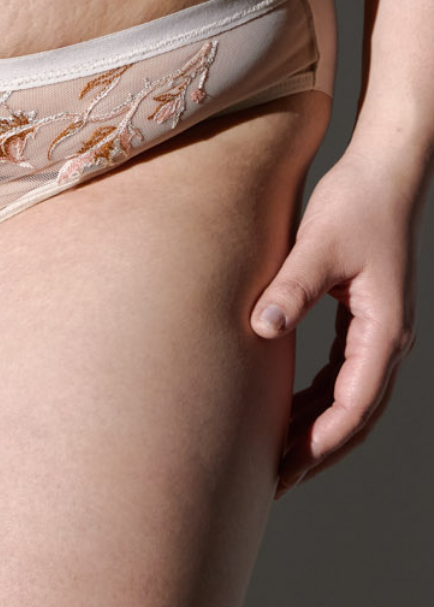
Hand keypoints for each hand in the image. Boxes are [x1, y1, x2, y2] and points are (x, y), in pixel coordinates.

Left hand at [248, 141, 427, 498]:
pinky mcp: (367, 317)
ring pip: (352, 398)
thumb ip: (292, 287)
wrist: (384, 171)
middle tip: (275, 480)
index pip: (353, 405)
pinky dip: (321, 398)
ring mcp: (381, 331)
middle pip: (356, 414)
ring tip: (279, 457)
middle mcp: (389, 339)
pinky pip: (345, 374)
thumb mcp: (319, 244)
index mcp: (383, 331)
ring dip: (319, 428)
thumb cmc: (355, 203)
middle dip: (318, 449)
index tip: (286, 468)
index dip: (319, 441)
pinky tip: (290, 409)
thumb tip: (262, 328)